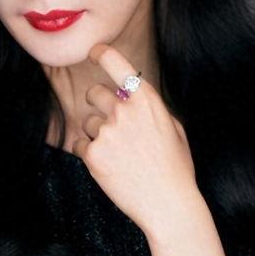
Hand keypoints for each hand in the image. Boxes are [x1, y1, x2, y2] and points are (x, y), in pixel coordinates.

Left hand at [72, 43, 200, 237]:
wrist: (169, 205)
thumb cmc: (174, 167)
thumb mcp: (173, 127)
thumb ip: (148, 107)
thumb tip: (128, 94)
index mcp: (146, 100)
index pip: (116, 63)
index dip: (101, 53)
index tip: (93, 51)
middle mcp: (124, 111)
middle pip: (94, 92)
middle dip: (99, 104)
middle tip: (112, 124)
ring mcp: (107, 132)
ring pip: (88, 122)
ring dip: (97, 134)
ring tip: (119, 155)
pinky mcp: (92, 154)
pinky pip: (80, 144)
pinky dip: (89, 154)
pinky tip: (108, 166)